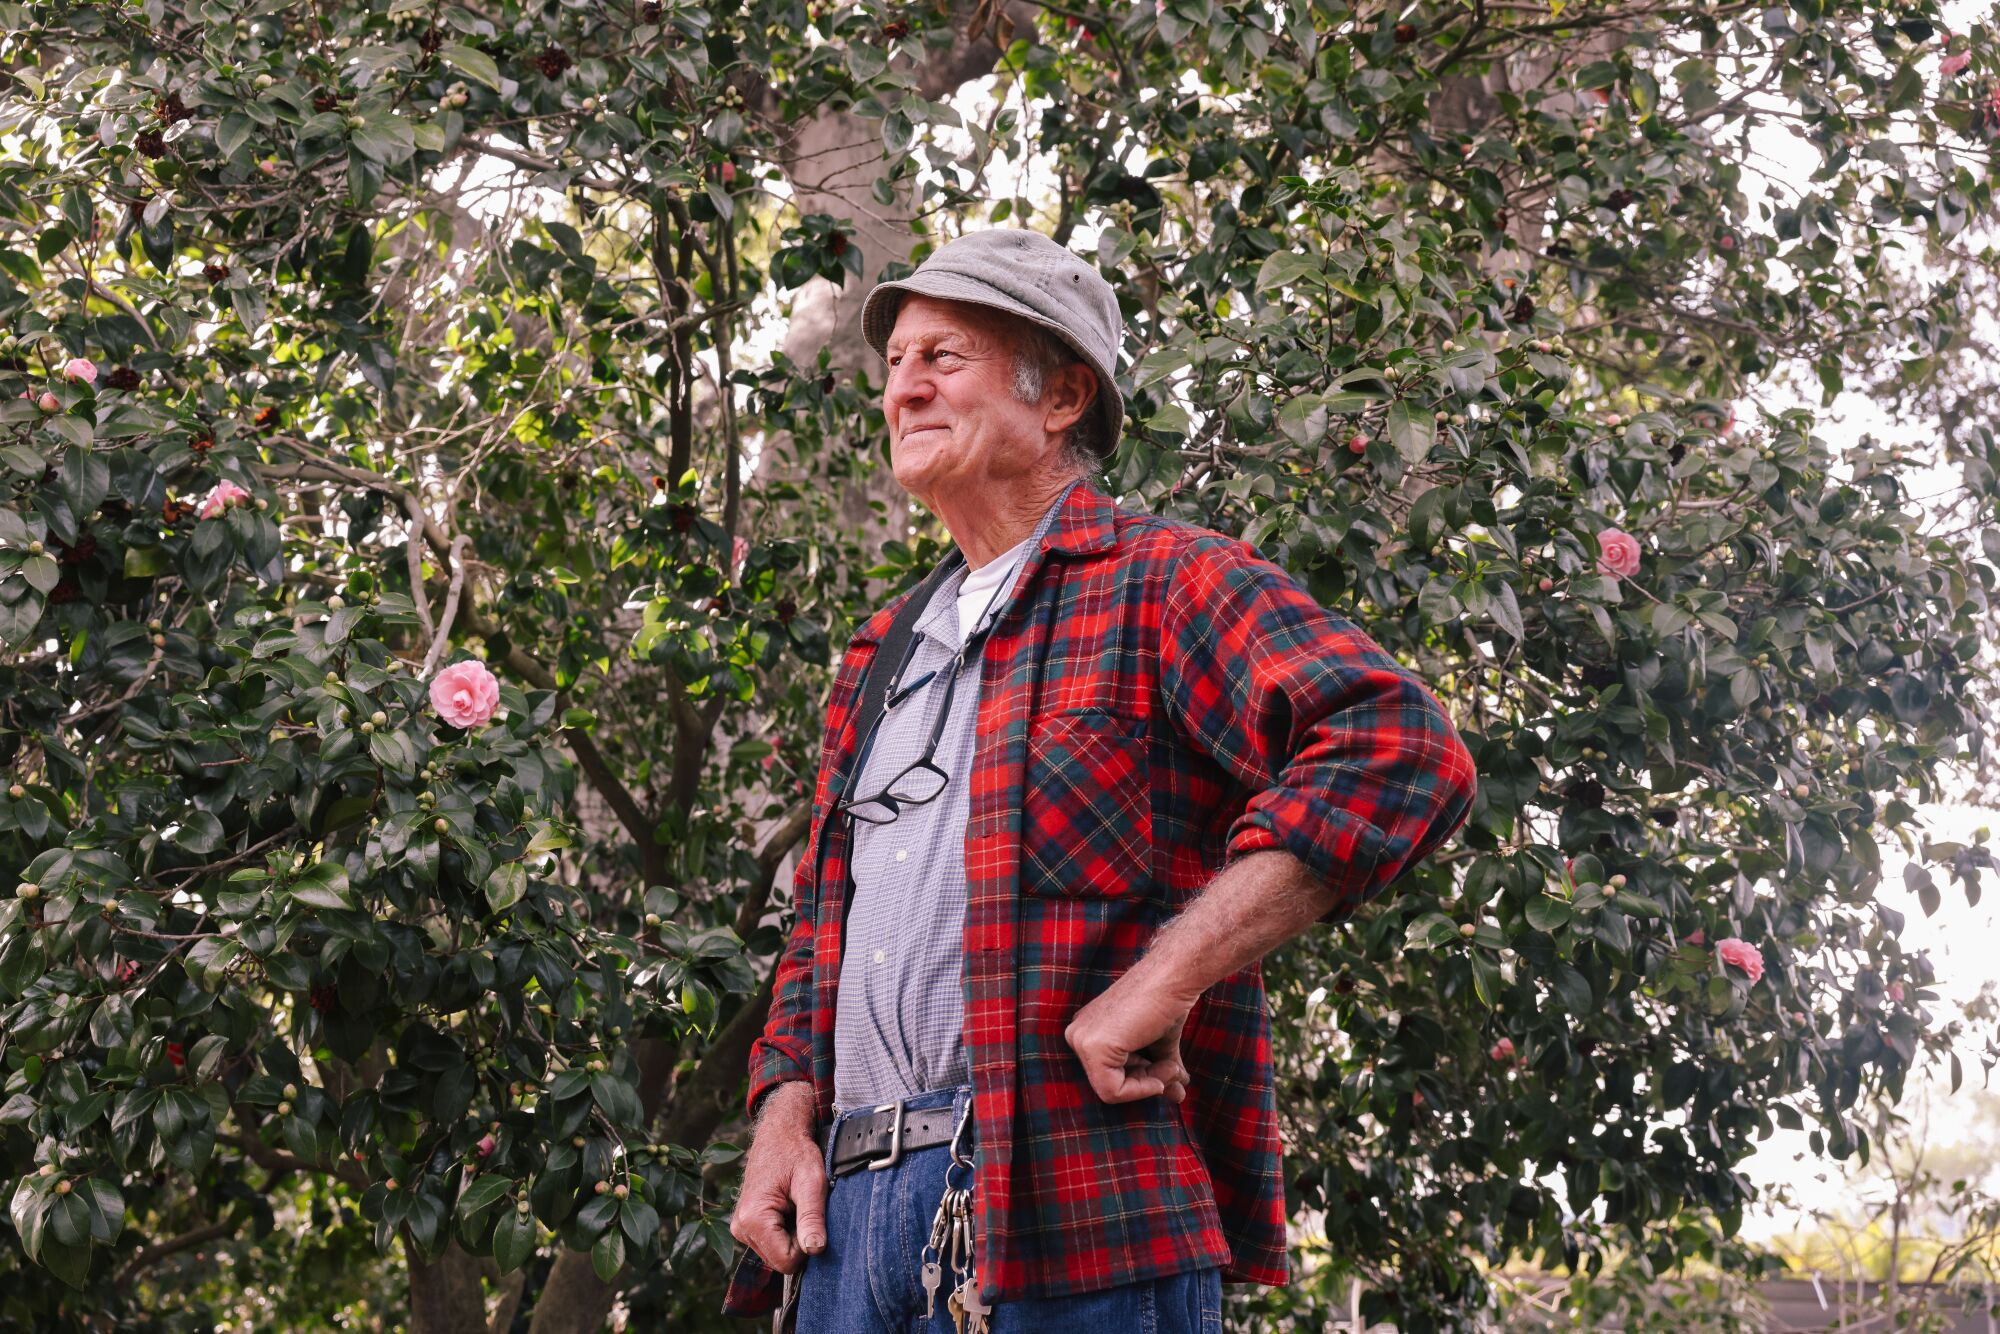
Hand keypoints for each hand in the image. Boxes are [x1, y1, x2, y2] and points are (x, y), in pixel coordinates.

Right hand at [728, 1082, 826, 1274]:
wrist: (779, 1134)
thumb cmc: (796, 1153)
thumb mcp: (811, 1182)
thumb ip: (812, 1217)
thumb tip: (815, 1250)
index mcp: (753, 1220)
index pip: (786, 1262)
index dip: (806, 1246)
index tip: (811, 1218)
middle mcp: (740, 1228)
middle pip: (780, 1260)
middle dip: (798, 1240)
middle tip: (803, 1207)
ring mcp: (740, 1228)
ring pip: (776, 1253)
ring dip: (792, 1234)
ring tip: (794, 1204)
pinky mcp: (745, 1226)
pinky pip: (771, 1243)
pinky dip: (784, 1230)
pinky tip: (787, 1207)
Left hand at [1065, 975, 1194, 1104]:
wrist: (1174, 978)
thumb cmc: (1166, 1004)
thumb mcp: (1159, 1046)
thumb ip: (1160, 1071)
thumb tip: (1177, 1097)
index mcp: (1087, 1033)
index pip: (1108, 1077)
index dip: (1142, 1081)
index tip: (1169, 1070)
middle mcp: (1077, 1035)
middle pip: (1108, 1085)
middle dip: (1148, 1084)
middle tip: (1176, 1072)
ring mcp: (1081, 1040)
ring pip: (1110, 1091)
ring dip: (1151, 1084)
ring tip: (1173, 1065)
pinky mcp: (1093, 1046)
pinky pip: (1112, 1090)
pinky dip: (1142, 1088)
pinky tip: (1165, 1067)